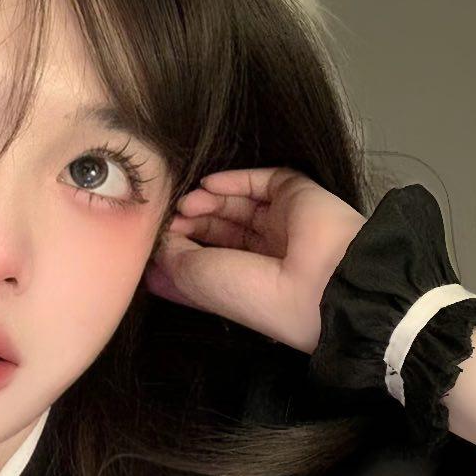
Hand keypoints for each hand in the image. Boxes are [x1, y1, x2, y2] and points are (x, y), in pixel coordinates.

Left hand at [143, 166, 367, 354]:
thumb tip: (161, 242)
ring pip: (237, 203)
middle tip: (172, 218)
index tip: (157, 242)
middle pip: (220, 229)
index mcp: (246, 285)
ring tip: (187, 205)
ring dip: (207, 201)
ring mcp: (281, 224)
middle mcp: (264, 256)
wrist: (318, 283)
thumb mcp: (197, 281)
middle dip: (192, 222)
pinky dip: (232, 180)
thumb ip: (172, 257)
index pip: (210, 260)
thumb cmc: (255, 295)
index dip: (181, 247)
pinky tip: (208, 185)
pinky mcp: (296, 195)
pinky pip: (260, 180)